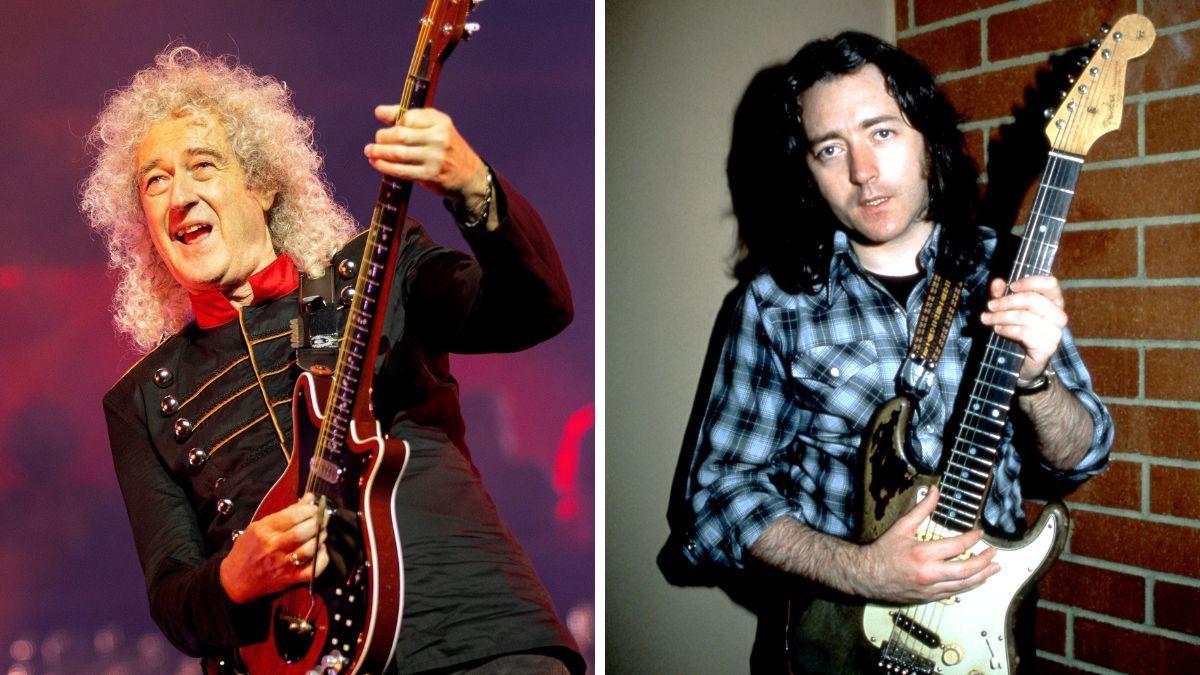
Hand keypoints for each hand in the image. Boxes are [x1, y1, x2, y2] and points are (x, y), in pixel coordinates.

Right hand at [219, 493, 329, 603]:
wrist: (235, 579)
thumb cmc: (248, 550)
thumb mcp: (259, 526)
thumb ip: (285, 512)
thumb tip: (309, 498)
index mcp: (264, 530)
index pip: (293, 516)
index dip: (309, 509)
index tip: (316, 507)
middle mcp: (273, 546)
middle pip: (303, 531)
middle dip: (318, 522)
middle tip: (323, 518)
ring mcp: (282, 564)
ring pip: (309, 549)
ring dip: (320, 538)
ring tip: (322, 532)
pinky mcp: (289, 578)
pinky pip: (312, 570)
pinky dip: (322, 559)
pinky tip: (322, 551)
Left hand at [364, 106, 488, 207]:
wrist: (469, 176)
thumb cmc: (446, 148)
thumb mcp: (434, 128)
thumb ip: (407, 117)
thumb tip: (379, 112)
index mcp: (441, 122)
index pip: (408, 117)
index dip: (394, 122)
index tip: (387, 127)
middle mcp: (439, 138)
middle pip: (400, 135)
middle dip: (382, 138)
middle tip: (375, 141)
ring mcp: (435, 158)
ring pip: (398, 153)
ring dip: (379, 152)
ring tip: (370, 151)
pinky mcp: (430, 175)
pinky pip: (401, 170)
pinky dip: (385, 166)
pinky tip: (377, 163)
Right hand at [853, 485, 998, 603]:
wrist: (866, 576)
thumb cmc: (882, 552)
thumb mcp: (902, 527)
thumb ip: (922, 509)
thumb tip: (935, 492)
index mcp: (923, 553)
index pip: (958, 545)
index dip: (973, 538)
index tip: (980, 533)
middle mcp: (928, 573)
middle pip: (966, 569)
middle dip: (984, 560)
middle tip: (993, 553)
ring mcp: (930, 588)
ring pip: (964, 585)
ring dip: (982, 576)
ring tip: (994, 569)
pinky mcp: (928, 597)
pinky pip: (954, 593)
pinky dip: (968, 586)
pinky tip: (976, 580)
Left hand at [980, 275, 1067, 380]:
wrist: (1021, 365)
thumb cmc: (1016, 332)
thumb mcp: (1006, 310)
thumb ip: (1001, 295)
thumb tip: (997, 282)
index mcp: (1054, 302)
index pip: (1051, 284)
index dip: (1031, 281)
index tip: (1012, 286)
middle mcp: (1059, 316)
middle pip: (1034, 299)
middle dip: (1007, 302)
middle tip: (990, 306)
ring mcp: (1055, 333)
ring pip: (1026, 317)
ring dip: (1002, 317)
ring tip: (988, 319)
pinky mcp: (1048, 348)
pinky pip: (1025, 333)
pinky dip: (1008, 329)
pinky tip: (998, 330)